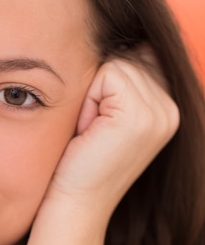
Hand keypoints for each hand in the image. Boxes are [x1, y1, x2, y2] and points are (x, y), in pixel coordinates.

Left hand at [45, 49, 178, 219]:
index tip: (98, 126)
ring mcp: (161, 113)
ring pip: (115, 65)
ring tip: (90, 132)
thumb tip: (114, 40)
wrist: (74, 203)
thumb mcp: (105, 117)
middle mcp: (171, 109)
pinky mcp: (140, 115)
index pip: (136, 58)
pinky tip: (88, 131)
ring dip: (90, 96)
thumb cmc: (78, 163)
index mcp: (166, 109)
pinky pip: (106, 73)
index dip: (105, 85)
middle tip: (92, 132)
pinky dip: (88, 100)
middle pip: (125, 58)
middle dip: (97, 90)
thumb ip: (120, 83)